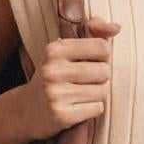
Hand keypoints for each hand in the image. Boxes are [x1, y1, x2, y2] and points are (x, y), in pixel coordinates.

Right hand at [21, 18, 119, 139]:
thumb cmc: (54, 76)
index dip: (103, 56)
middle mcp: (53, 70)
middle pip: (104, 71)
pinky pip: (97, 108)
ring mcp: (56, 94)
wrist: (26, 110)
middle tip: (85, 82)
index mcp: (55, 50)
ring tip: (81, 95)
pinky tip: (78, 107)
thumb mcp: (65, 50)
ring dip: (98, 94)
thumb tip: (117, 27)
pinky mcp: (62, 115)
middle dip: (101, 78)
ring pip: (103, 91)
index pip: (101, 47)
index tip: (91, 62)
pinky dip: (93, 109)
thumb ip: (93, 32)